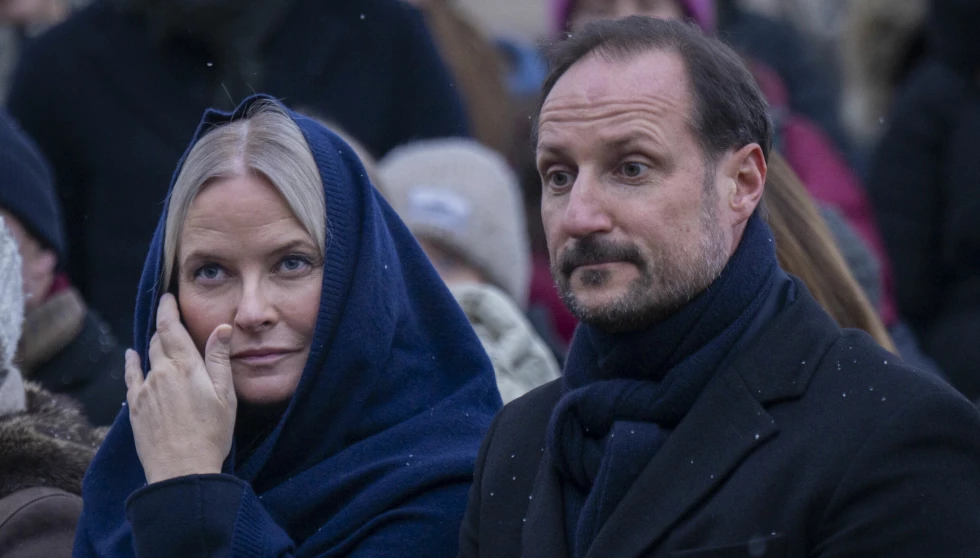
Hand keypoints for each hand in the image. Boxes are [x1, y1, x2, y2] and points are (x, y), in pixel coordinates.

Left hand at [124, 293, 236, 483]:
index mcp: (186, 366)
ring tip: (160, 338)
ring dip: (153, 345)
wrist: (182, 469)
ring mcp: (145, 389)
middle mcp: (161, 372)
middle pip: (158, 339)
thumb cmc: (211, 433)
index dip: (167, 309)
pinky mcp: (135, 407)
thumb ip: (220, 359)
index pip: (171, 327)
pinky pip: (131, 377)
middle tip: (170, 318)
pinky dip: (132, 362)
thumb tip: (222, 328)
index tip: (167, 297)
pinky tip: (132, 356)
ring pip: (146, 357)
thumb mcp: (225, 395)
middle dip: (164, 326)